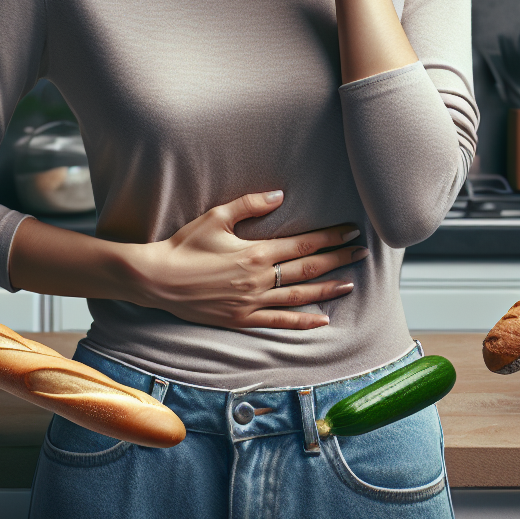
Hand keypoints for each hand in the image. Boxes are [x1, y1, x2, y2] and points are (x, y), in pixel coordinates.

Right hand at [127, 190, 367, 329]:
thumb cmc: (185, 245)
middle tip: (362, 253)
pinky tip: (321, 320)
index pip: (303, 244)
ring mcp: (251, 302)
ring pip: (299, 296)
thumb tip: (279, 195)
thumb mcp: (216, 216)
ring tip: (350, 284)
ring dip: (327, 289)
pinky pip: (278, 322)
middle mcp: (259, 280)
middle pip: (308, 269)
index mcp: (256, 252)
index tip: (351, 231)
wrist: (157, 279)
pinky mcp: (241, 319)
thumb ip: (250, 205)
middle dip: (338, 259)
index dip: (330, 237)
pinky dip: (302, 323)